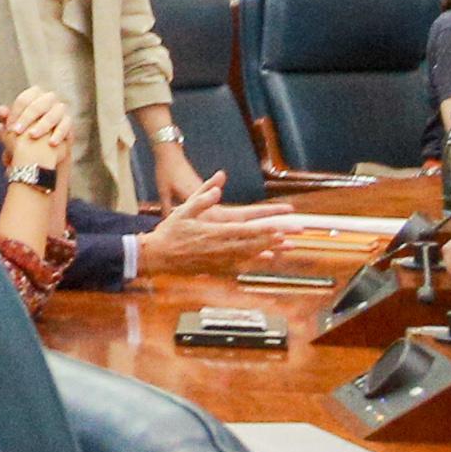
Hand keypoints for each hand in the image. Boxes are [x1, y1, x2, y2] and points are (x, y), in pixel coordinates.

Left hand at [0, 91, 74, 171]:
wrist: (44, 148)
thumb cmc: (26, 133)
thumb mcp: (14, 130)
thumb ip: (5, 128)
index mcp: (33, 96)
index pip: (24, 99)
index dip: (15, 112)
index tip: (9, 127)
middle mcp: (49, 99)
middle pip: (38, 104)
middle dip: (27, 118)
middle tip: (16, 132)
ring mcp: (60, 109)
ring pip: (54, 113)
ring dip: (43, 125)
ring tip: (32, 136)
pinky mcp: (69, 122)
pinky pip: (66, 125)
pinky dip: (59, 133)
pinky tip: (51, 143)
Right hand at [137, 180, 301, 277]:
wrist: (158, 257)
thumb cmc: (170, 232)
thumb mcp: (183, 210)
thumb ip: (202, 197)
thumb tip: (219, 184)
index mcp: (214, 232)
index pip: (244, 231)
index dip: (263, 230)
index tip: (279, 228)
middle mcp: (220, 248)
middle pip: (252, 244)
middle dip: (273, 240)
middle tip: (291, 237)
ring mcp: (219, 260)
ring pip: (249, 255)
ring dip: (268, 250)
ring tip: (285, 247)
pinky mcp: (216, 267)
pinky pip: (240, 264)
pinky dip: (254, 261)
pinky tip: (265, 258)